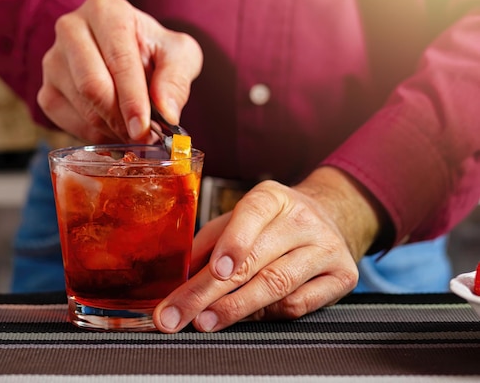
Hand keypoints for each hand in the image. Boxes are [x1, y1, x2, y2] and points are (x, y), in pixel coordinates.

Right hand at [38, 0, 202, 143]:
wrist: (130, 54)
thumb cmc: (153, 51)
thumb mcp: (179, 54)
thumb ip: (176, 79)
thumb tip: (167, 113)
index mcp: (105, 10)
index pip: (118, 59)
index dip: (132, 98)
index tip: (144, 128)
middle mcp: (71, 29)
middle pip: (92, 86)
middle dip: (120, 118)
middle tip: (143, 138)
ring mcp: (53, 61)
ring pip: (82, 107)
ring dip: (113, 129)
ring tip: (135, 133)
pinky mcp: (46, 91)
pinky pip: (68, 123)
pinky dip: (96, 135)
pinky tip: (115, 131)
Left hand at [153, 166, 383, 332]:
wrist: (329, 221)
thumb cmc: (270, 225)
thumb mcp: (239, 220)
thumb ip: (210, 243)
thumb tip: (179, 277)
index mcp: (273, 197)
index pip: (252, 214)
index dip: (233, 242)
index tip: (214, 270)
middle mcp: (303, 219)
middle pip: (256, 259)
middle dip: (209, 291)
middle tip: (178, 314)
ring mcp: (327, 247)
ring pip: (277, 285)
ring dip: (235, 309)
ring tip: (204, 322)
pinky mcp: (343, 276)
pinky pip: (297, 305)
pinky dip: (264, 315)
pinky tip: (242, 319)